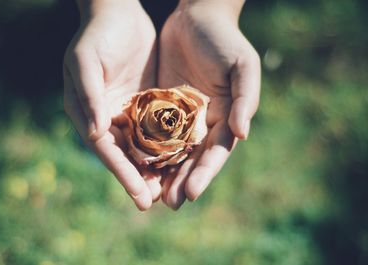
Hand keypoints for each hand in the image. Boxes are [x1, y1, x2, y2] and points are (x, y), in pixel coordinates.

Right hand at [63, 0, 159, 210]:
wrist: (118, 13)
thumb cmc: (97, 36)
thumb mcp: (86, 62)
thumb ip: (89, 96)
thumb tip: (96, 134)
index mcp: (89, 114)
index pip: (107, 150)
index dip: (122, 173)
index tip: (139, 195)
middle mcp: (109, 118)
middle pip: (126, 155)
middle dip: (141, 179)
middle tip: (158, 202)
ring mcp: (130, 111)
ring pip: (144, 146)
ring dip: (156, 168)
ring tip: (171, 191)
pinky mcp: (149, 103)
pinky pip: (160, 128)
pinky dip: (168, 145)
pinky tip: (182, 160)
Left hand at [158, 0, 260, 208]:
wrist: (197, 17)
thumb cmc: (225, 41)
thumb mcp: (243, 66)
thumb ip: (246, 99)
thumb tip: (242, 134)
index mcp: (225, 119)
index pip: (215, 153)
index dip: (204, 173)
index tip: (190, 193)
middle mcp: (203, 123)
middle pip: (192, 158)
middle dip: (181, 181)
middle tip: (169, 203)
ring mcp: (180, 117)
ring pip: (170, 151)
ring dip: (162, 173)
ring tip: (151, 194)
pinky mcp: (159, 106)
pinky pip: (151, 131)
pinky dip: (145, 148)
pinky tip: (135, 163)